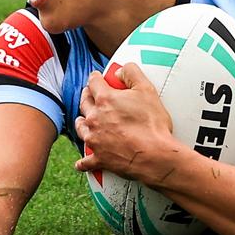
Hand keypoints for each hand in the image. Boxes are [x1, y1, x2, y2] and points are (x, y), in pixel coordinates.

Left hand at [74, 63, 175, 181]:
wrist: (153, 155)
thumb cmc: (152, 123)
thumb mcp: (147, 90)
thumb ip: (132, 74)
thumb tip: (119, 71)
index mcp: (105, 100)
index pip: (94, 83)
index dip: (95, 77)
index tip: (96, 76)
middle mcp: (95, 118)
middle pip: (84, 104)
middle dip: (85, 96)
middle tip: (88, 94)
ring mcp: (95, 139)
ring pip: (81, 128)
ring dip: (80, 123)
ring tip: (81, 121)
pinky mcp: (99, 158)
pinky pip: (85, 161)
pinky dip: (83, 162)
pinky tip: (81, 163)